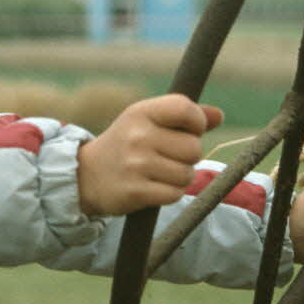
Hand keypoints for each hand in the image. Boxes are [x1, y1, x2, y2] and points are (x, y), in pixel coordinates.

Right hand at [77, 94, 222, 216]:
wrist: (85, 176)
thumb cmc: (126, 144)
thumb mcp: (146, 121)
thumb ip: (182, 116)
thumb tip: (218, 115)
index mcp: (141, 112)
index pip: (185, 109)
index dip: (197, 122)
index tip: (189, 130)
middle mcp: (138, 136)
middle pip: (193, 148)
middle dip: (188, 156)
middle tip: (169, 157)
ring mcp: (136, 165)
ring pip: (187, 174)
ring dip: (180, 177)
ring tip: (159, 173)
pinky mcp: (136, 192)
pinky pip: (174, 194)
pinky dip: (170, 193)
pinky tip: (154, 187)